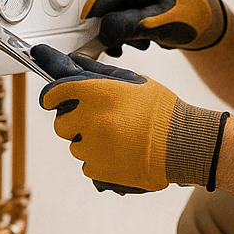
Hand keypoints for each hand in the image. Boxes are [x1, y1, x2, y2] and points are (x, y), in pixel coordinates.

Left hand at [32, 45, 229, 194]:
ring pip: (74, 146)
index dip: (50, 97)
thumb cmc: (162, 110)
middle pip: (61, 123)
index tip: (50, 100)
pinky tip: (119, 153)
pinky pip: (86, 165)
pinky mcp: (98, 170)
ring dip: (88, 142)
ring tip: (117, 139)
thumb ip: (98, 74)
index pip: (55, 92)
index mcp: (96, 93)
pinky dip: (98, 161)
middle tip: (97, 122)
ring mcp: (92, 146)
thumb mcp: (132, 81)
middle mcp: (90, 119)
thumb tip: (73, 63)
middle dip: (74, 122)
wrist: (183, 144)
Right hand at [82, 0, 227, 55]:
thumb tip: (107, 29)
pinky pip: (115, 23)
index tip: (84, 32)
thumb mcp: (167, 22)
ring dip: (119, 35)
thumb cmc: (194, 17)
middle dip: (110, 28)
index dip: (94, 13)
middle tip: (117, 47)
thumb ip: (137, 25)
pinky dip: (122, 37)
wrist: (203, 25)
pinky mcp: (129, 9)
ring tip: (143, 42)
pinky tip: (139, 42)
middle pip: (105, 6)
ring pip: (109, 17)